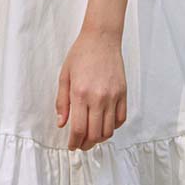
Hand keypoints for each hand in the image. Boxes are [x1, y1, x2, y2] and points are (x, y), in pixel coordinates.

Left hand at [55, 29, 126, 150]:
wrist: (101, 39)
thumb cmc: (80, 54)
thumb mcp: (64, 76)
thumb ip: (62, 102)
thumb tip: (61, 124)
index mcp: (80, 93)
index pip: (78, 128)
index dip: (74, 142)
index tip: (71, 146)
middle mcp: (98, 97)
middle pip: (94, 134)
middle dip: (86, 145)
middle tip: (80, 145)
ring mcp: (113, 96)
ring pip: (109, 130)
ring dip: (99, 139)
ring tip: (92, 137)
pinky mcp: (123, 93)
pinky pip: (121, 119)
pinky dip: (113, 127)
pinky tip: (105, 125)